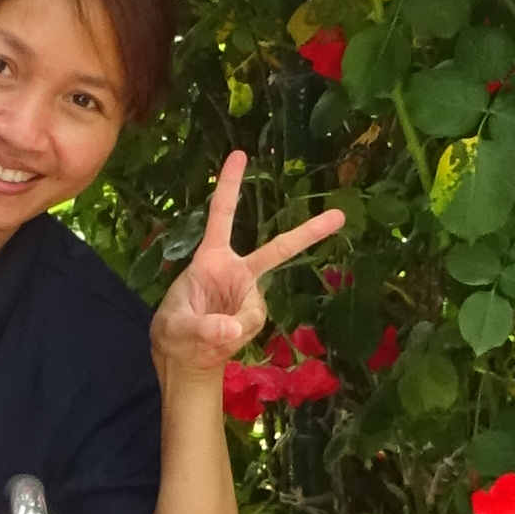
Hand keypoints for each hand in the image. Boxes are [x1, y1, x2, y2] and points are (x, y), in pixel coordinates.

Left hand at [154, 155, 344, 394]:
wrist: (186, 359)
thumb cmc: (175, 332)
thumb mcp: (176, 328)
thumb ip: (201, 327)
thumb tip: (232, 329)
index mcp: (211, 258)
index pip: (222, 215)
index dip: (230, 185)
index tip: (240, 154)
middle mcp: (237, 272)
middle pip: (277, 249)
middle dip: (309, 233)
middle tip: (339, 216)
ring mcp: (249, 294)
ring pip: (253, 308)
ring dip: (231, 326)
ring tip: (205, 338)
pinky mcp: (255, 315)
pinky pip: (251, 324)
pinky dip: (235, 336)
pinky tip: (219, 342)